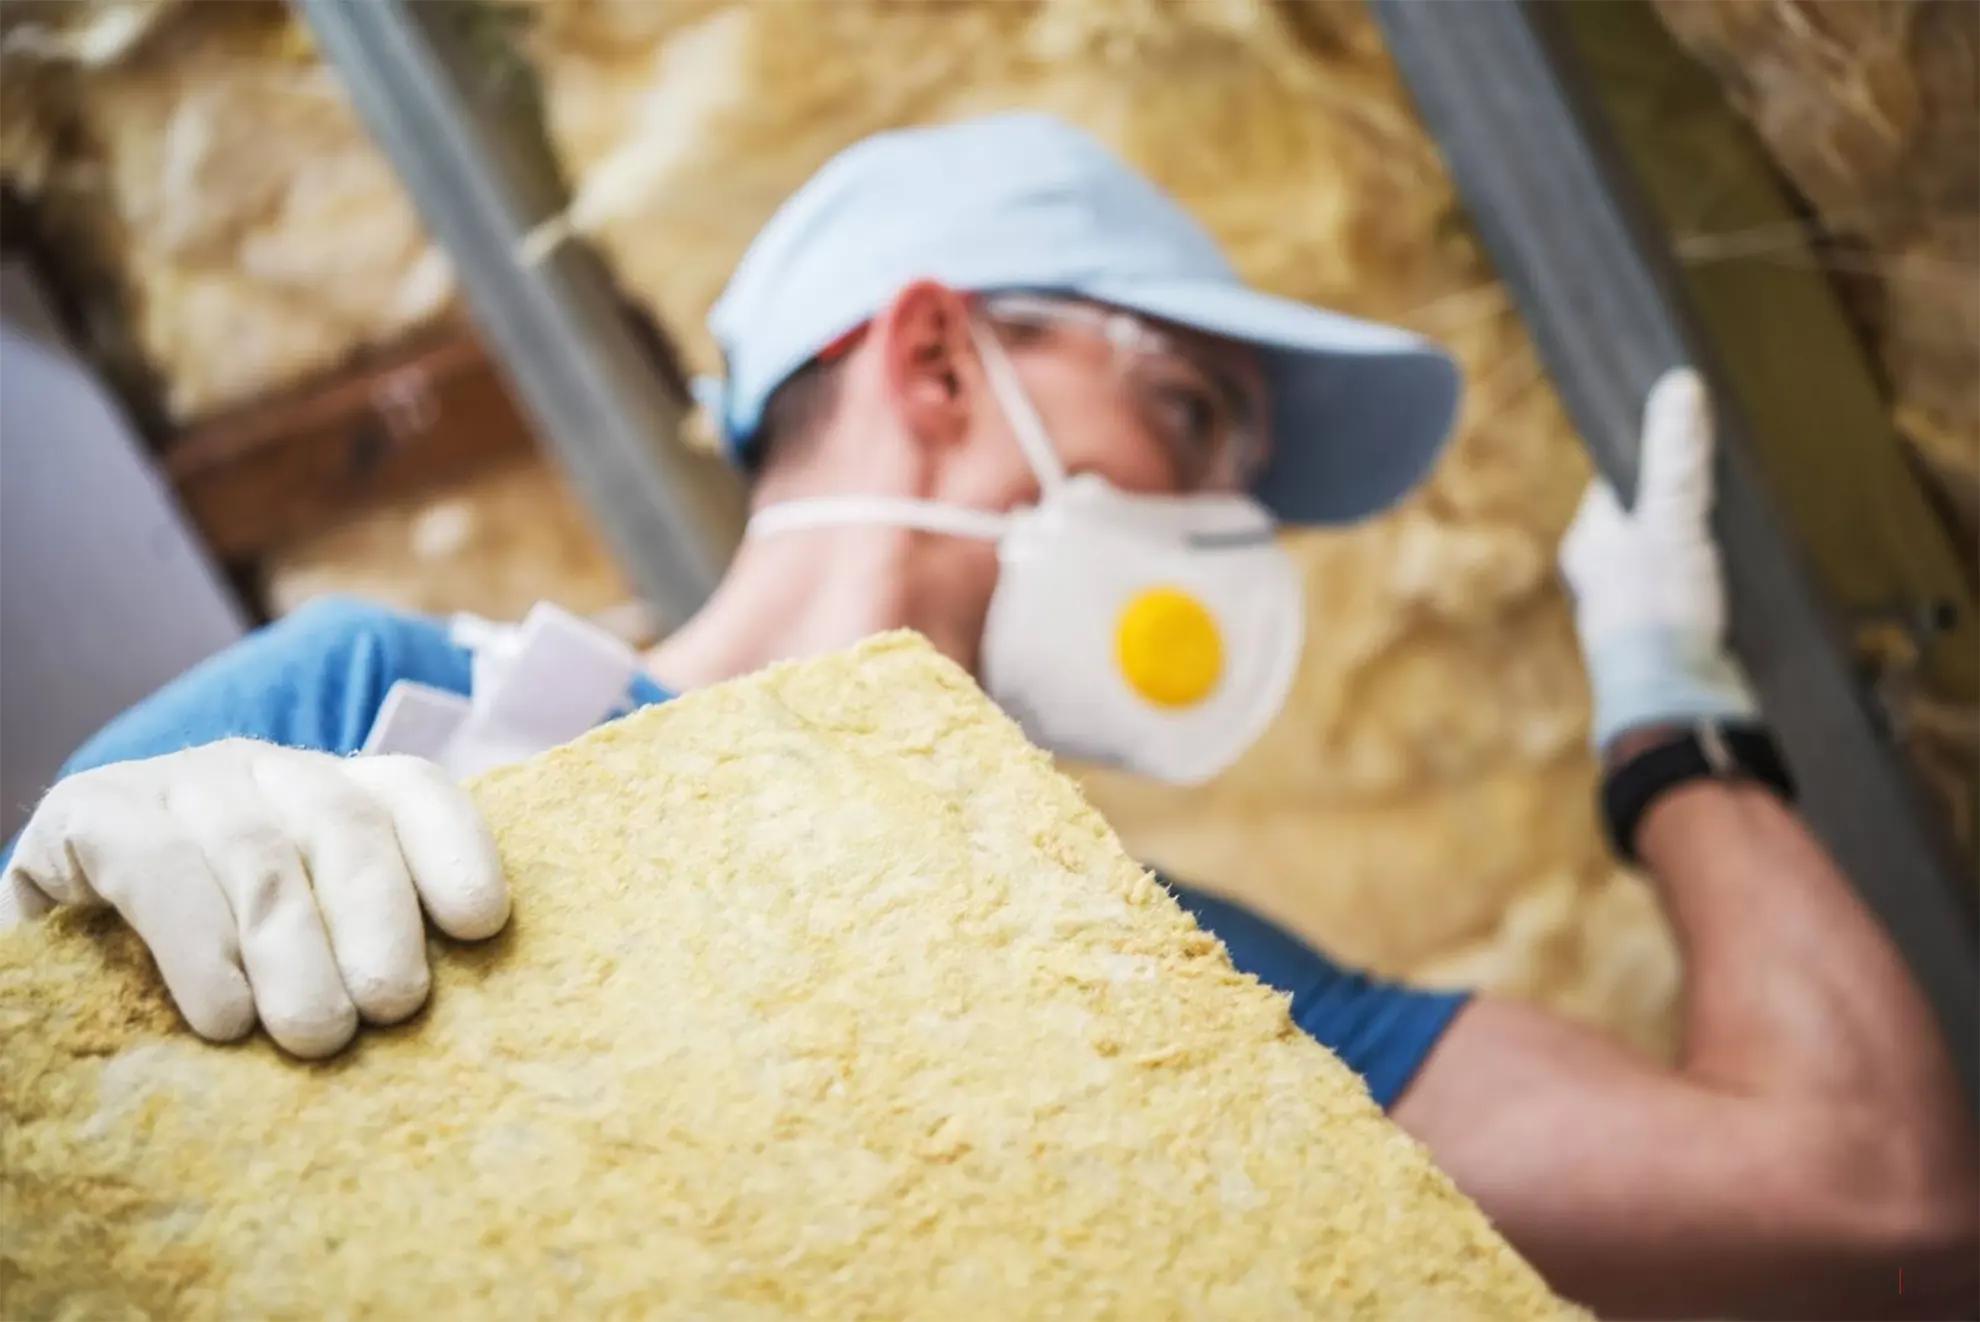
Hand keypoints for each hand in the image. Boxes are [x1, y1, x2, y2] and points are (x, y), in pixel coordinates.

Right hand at [2, 739, 507, 1057]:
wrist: (59, 956)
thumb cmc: (208, 972)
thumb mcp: (299, 957)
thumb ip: (362, 961)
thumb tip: (448, 1020)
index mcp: (331, 796)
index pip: (413, 792)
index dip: (456, 849)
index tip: (482, 924)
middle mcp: (265, 772)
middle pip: (347, 824)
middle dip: (380, 918)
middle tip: (393, 1008)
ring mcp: (180, 783)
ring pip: (261, 855)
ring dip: (295, 951)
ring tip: (317, 1035)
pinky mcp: (95, 812)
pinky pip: (158, 868)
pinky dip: (198, 947)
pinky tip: (223, 1018)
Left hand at [1559, 367, 1756, 750]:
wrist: (1687, 708)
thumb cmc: (1661, 616)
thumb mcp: (1669, 522)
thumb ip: (1675, 458)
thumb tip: (1678, 386)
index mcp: (1589, 546)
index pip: (1620, 480)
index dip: (1655, 452)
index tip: (1692, 425)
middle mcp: (1612, 575)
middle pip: (1657, 512)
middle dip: (1692, 494)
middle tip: (1732, 467)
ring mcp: (1650, 605)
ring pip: (1686, 548)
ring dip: (1716, 534)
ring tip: (1748, 511)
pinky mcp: (1689, 630)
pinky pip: (1711, 583)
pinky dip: (1731, 569)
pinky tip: (1755, 561)